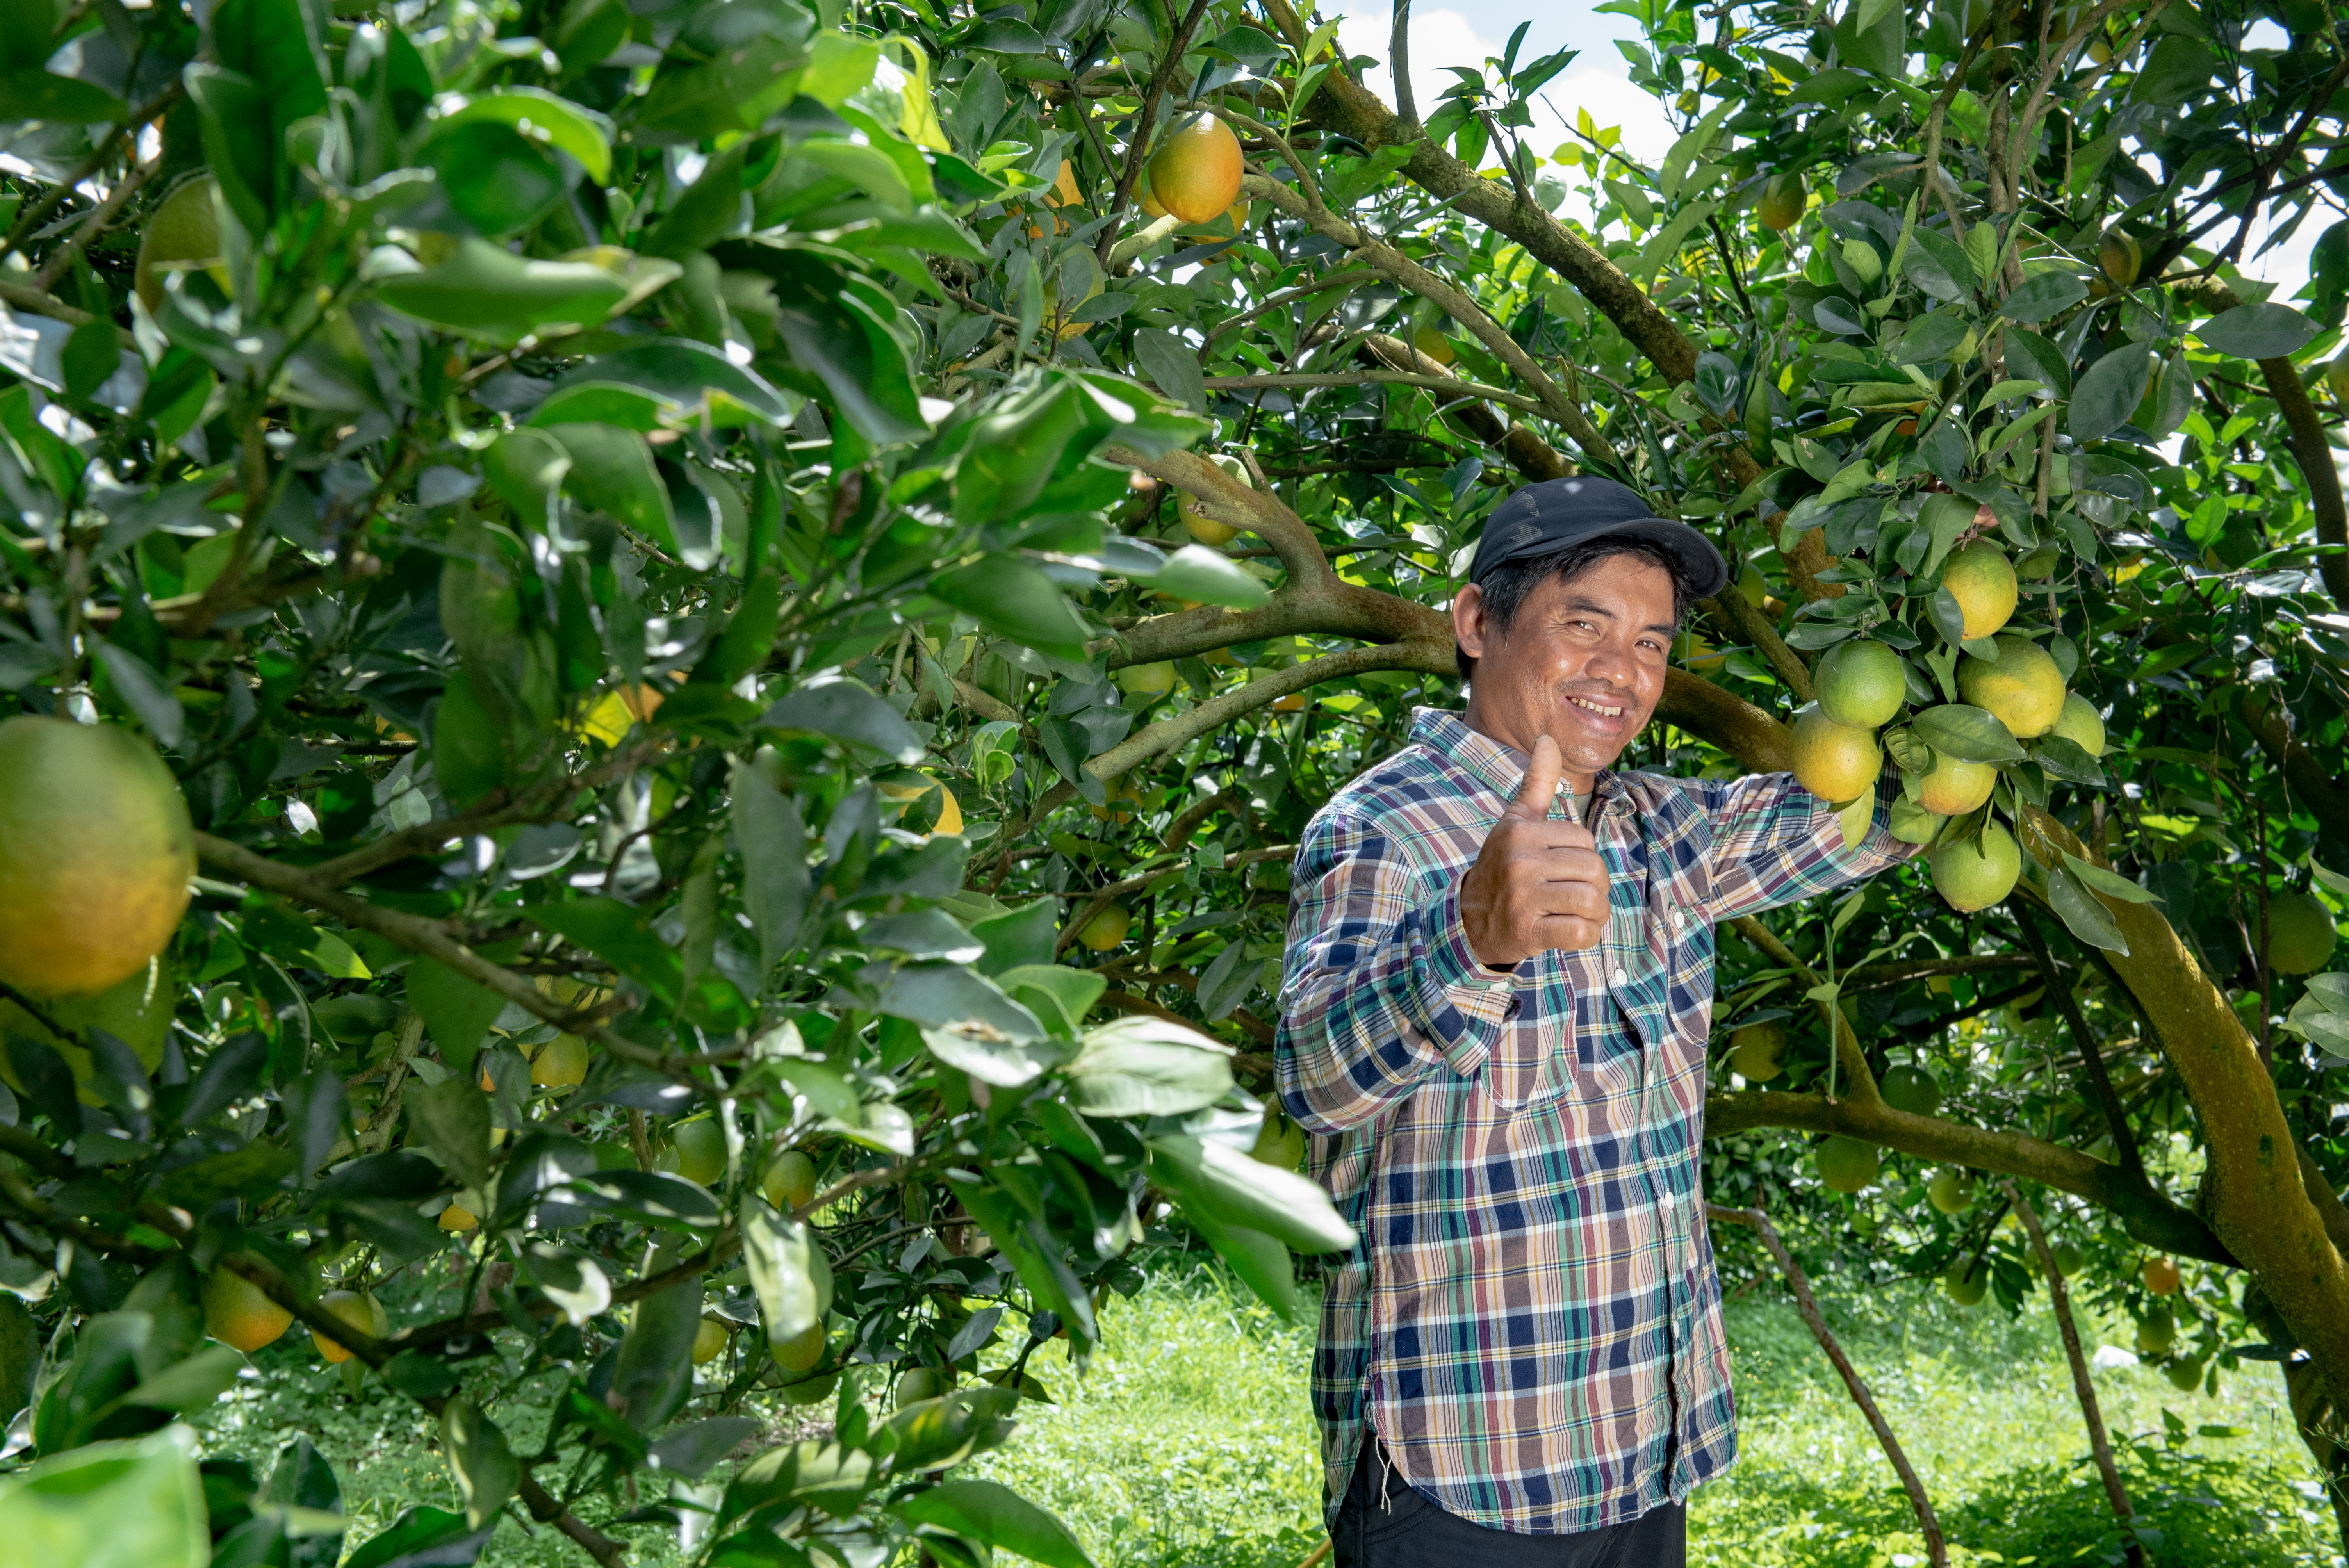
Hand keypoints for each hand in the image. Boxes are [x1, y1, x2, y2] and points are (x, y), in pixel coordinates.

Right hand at [1458, 735, 1608, 967]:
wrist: (1469, 920)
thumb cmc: (1502, 866)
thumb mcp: (1515, 821)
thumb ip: (1537, 782)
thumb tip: (1547, 738)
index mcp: (1521, 831)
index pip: (1584, 840)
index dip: (1582, 857)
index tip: (1563, 869)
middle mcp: (1520, 861)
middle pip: (1594, 870)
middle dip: (1595, 887)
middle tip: (1577, 895)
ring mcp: (1522, 898)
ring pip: (1591, 901)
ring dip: (1595, 913)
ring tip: (1579, 914)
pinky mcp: (1527, 931)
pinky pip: (1580, 933)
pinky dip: (1586, 935)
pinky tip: (1572, 932)